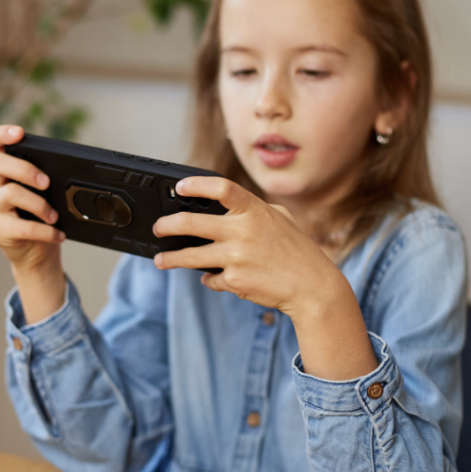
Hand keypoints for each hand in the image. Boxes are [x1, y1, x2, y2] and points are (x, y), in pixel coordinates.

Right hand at [0, 125, 65, 272]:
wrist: (35, 253)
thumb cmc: (41, 215)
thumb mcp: (45, 193)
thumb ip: (47, 178)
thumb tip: (71, 174)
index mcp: (3, 170)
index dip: (1, 134)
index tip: (19, 133)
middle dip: (24, 169)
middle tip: (47, 182)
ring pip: (10, 193)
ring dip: (39, 204)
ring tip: (54, 215)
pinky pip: (22, 227)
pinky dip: (45, 231)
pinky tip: (58, 234)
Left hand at [151, 177, 336, 317]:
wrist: (312, 287)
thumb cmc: (297, 250)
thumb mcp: (279, 218)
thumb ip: (252, 211)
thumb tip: (221, 210)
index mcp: (254, 210)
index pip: (220, 189)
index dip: (196, 184)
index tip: (179, 187)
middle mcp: (242, 231)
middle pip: (190, 224)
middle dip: (167, 226)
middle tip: (159, 228)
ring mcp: (235, 257)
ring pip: (190, 257)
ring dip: (170, 259)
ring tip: (160, 260)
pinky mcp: (234, 280)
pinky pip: (211, 278)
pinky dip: (212, 279)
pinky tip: (220, 278)